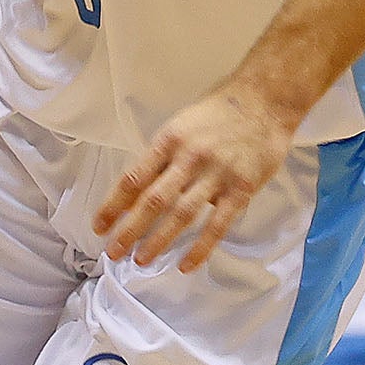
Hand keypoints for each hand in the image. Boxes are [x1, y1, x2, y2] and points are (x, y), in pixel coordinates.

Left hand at [92, 84, 294, 272]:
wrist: (265, 100)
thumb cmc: (218, 112)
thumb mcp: (181, 125)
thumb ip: (162, 158)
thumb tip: (136, 193)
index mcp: (169, 140)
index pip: (134, 178)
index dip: (113, 205)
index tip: (99, 226)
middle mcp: (190, 157)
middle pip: (153, 200)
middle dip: (130, 229)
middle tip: (113, 252)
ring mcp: (216, 174)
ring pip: (182, 214)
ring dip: (159, 240)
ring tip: (142, 260)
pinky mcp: (241, 188)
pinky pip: (218, 224)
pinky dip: (201, 247)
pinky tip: (186, 264)